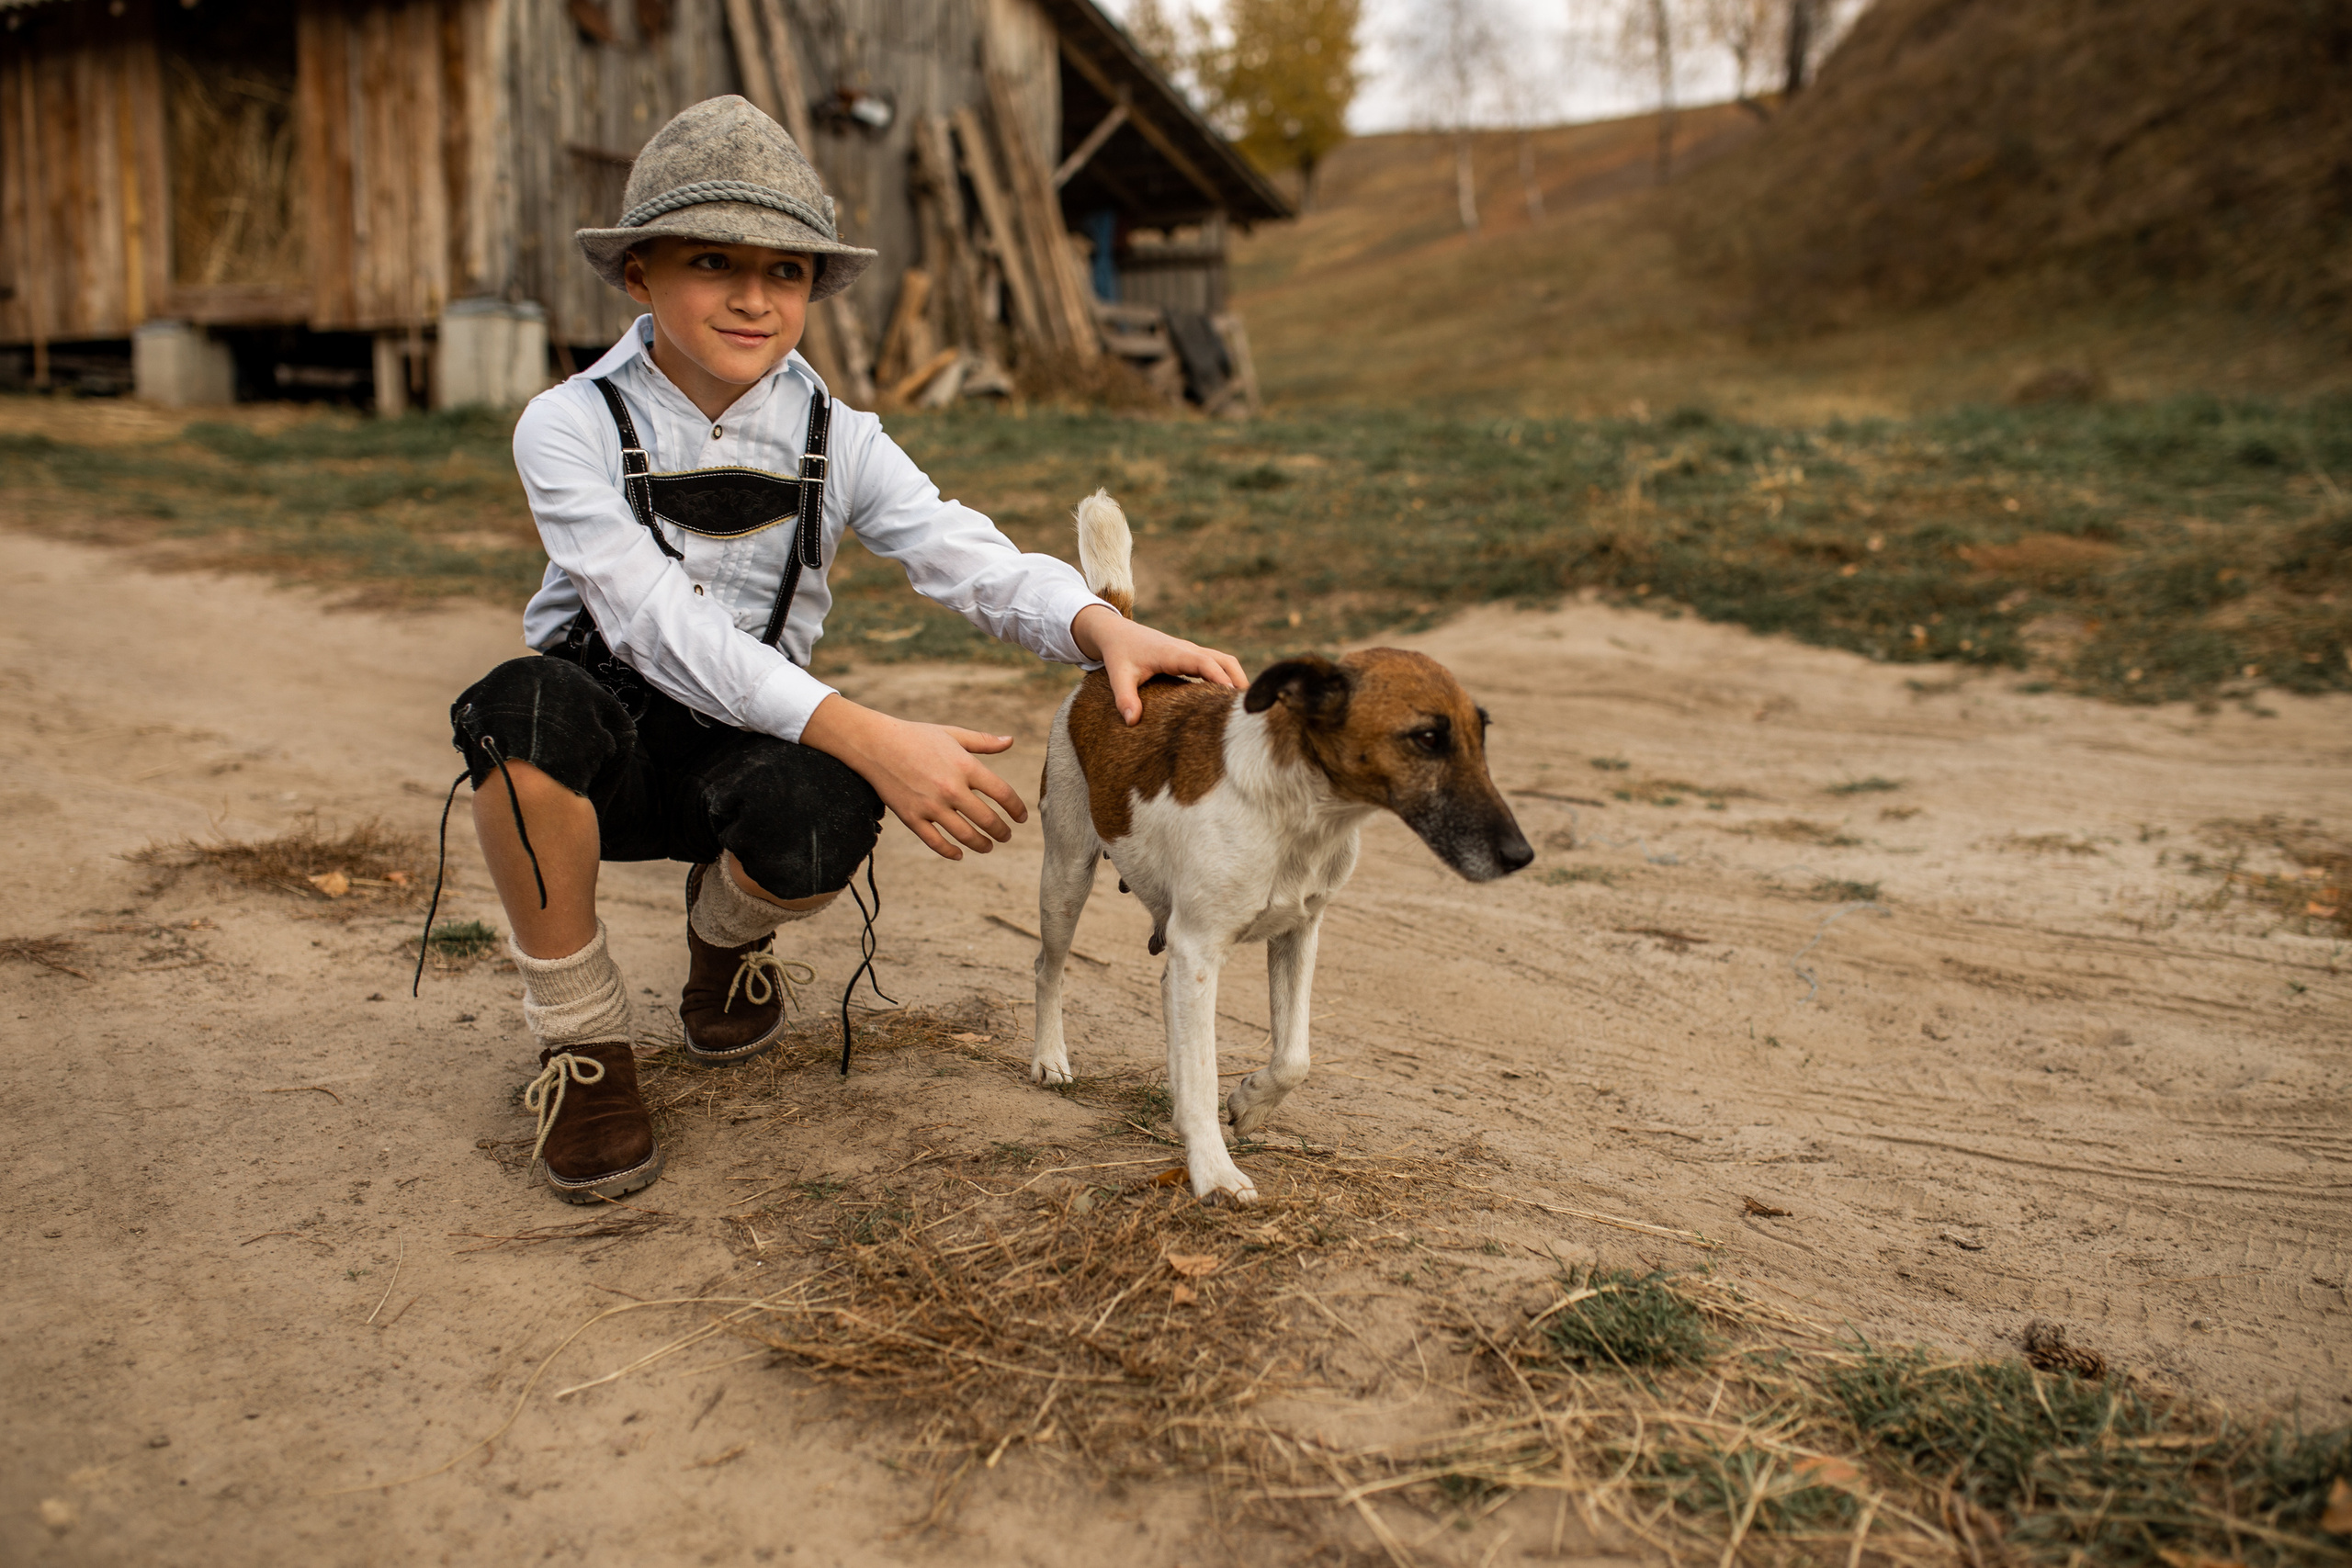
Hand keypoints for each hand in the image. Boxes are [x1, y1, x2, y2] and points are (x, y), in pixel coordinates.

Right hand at [800, 695, 1026, 859]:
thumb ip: (983, 742)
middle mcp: (951, 788)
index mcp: (965, 766)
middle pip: (987, 819)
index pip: (1002, 793)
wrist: (875, 744)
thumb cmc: (916, 736)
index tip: (1022, 817)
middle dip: (1002, 832)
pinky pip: (935, 842)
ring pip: (965, 835)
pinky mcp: (912, 817)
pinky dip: (950, 852)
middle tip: (1006, 836)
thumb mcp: (952, 734)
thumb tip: (1010, 741)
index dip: (1017, 808)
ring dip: (981, 845)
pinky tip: (960, 854)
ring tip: (988, 847)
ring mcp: (931, 805)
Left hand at [1072, 605, 1246, 724]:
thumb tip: (1132, 721)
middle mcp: (1187, 649)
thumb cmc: (1119, 654)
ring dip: (1236, 679)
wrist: (1117, 632)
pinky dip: (1227, 678)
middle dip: (1239, 681)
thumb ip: (1125, 698)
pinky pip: (1217, 664)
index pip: (1205, 663)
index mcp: (1173, 652)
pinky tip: (1227, 701)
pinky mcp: (1191, 656)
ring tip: (1243, 708)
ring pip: (1225, 661)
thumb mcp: (1118, 675)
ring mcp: (1192, 651)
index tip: (1233, 699)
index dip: (1221, 679)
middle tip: (1248, 710)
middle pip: (1225, 660)